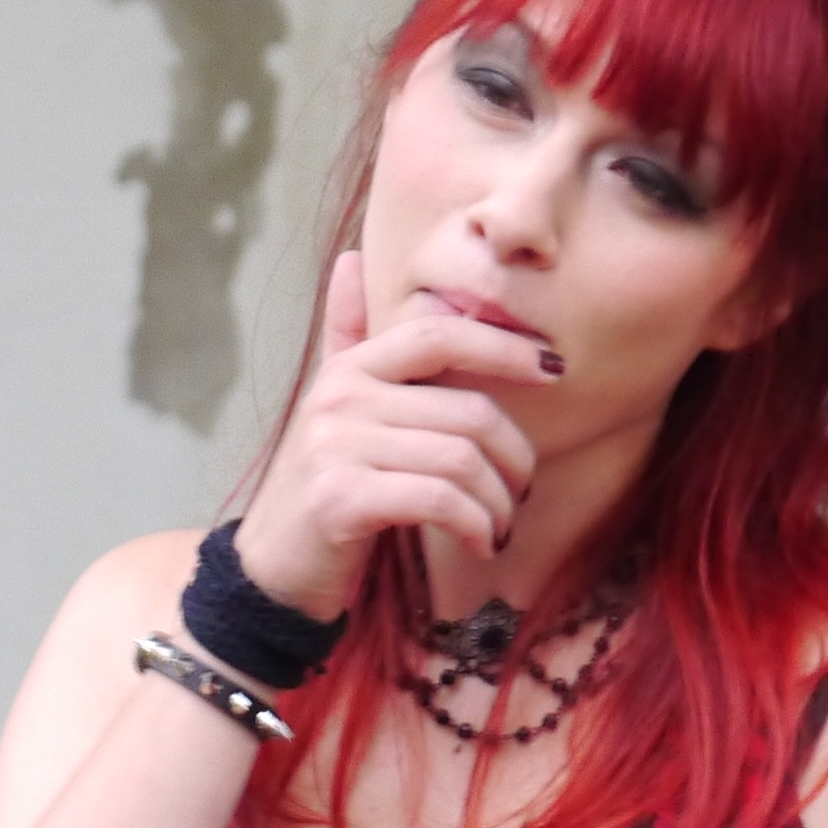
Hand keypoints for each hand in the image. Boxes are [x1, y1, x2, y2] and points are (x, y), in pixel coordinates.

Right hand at [232, 250, 555, 612]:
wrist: (272, 568)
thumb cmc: (325, 488)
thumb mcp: (336, 407)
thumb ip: (349, 338)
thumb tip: (350, 259)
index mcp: (350, 370)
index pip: (439, 335)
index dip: (504, 345)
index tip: (555, 369)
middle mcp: (340, 399)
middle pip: (469, 412)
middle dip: (514, 459)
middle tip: (521, 492)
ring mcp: (336, 447)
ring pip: (462, 460)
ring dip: (498, 504)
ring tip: (500, 526)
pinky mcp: (341, 500)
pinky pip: (439, 500)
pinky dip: (476, 526)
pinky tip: (481, 544)